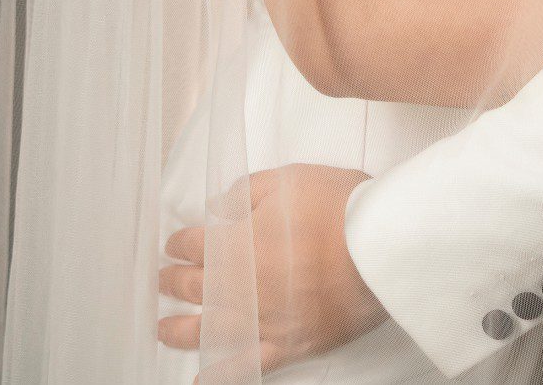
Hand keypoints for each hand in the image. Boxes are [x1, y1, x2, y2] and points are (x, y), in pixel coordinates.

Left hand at [157, 164, 387, 382]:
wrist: (379, 246)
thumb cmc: (338, 206)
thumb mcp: (289, 177)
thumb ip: (247, 191)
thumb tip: (218, 207)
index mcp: (239, 242)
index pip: (196, 244)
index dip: (181, 243)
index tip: (174, 244)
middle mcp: (242, 286)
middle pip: (196, 285)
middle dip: (175, 281)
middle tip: (164, 280)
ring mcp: (263, 320)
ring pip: (210, 329)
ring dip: (181, 329)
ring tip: (164, 328)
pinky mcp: (288, 345)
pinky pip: (246, 366)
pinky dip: (220, 374)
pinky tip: (202, 379)